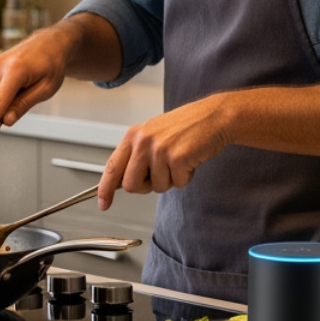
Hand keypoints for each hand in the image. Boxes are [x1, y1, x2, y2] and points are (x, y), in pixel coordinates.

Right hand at [0, 27, 72, 135]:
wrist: (49, 44)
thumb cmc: (51, 65)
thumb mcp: (46, 89)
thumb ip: (24, 105)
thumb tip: (6, 120)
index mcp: (16, 70)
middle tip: (19, 109)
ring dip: (0, 103)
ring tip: (22, 91)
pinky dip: (0, 93)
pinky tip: (16, 84)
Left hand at [97, 94, 233, 208]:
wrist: (215, 117)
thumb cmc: (187, 126)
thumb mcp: (154, 134)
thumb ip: (137, 154)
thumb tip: (123, 181)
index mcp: (134, 135)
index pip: (112, 167)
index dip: (106, 189)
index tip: (104, 203)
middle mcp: (143, 141)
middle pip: (131, 185)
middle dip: (146, 186)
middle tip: (161, 173)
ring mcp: (160, 149)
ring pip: (157, 187)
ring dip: (171, 179)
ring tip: (179, 159)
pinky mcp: (178, 158)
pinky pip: (178, 183)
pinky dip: (186, 177)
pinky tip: (190, 159)